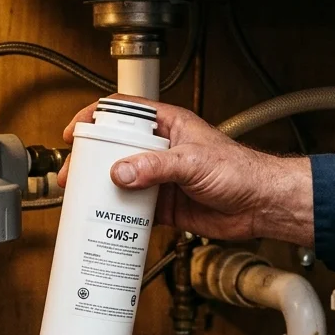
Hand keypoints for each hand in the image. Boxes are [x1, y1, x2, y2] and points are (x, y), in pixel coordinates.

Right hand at [58, 95, 313, 244]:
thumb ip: (156, 167)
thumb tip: (120, 172)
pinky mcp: (165, 205)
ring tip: (83, 201)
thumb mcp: (193, 162)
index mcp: (168, 126)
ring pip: (122, 181)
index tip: (75, 132)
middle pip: (115, 150)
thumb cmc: (240, 171)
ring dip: (102, 191)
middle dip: (91, 162)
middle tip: (73, 176)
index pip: (124, 112)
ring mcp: (162, 178)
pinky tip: (107, 222)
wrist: (260, 205)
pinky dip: (120, 217)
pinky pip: (135, 210)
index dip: (96, 117)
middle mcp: (161, 150)